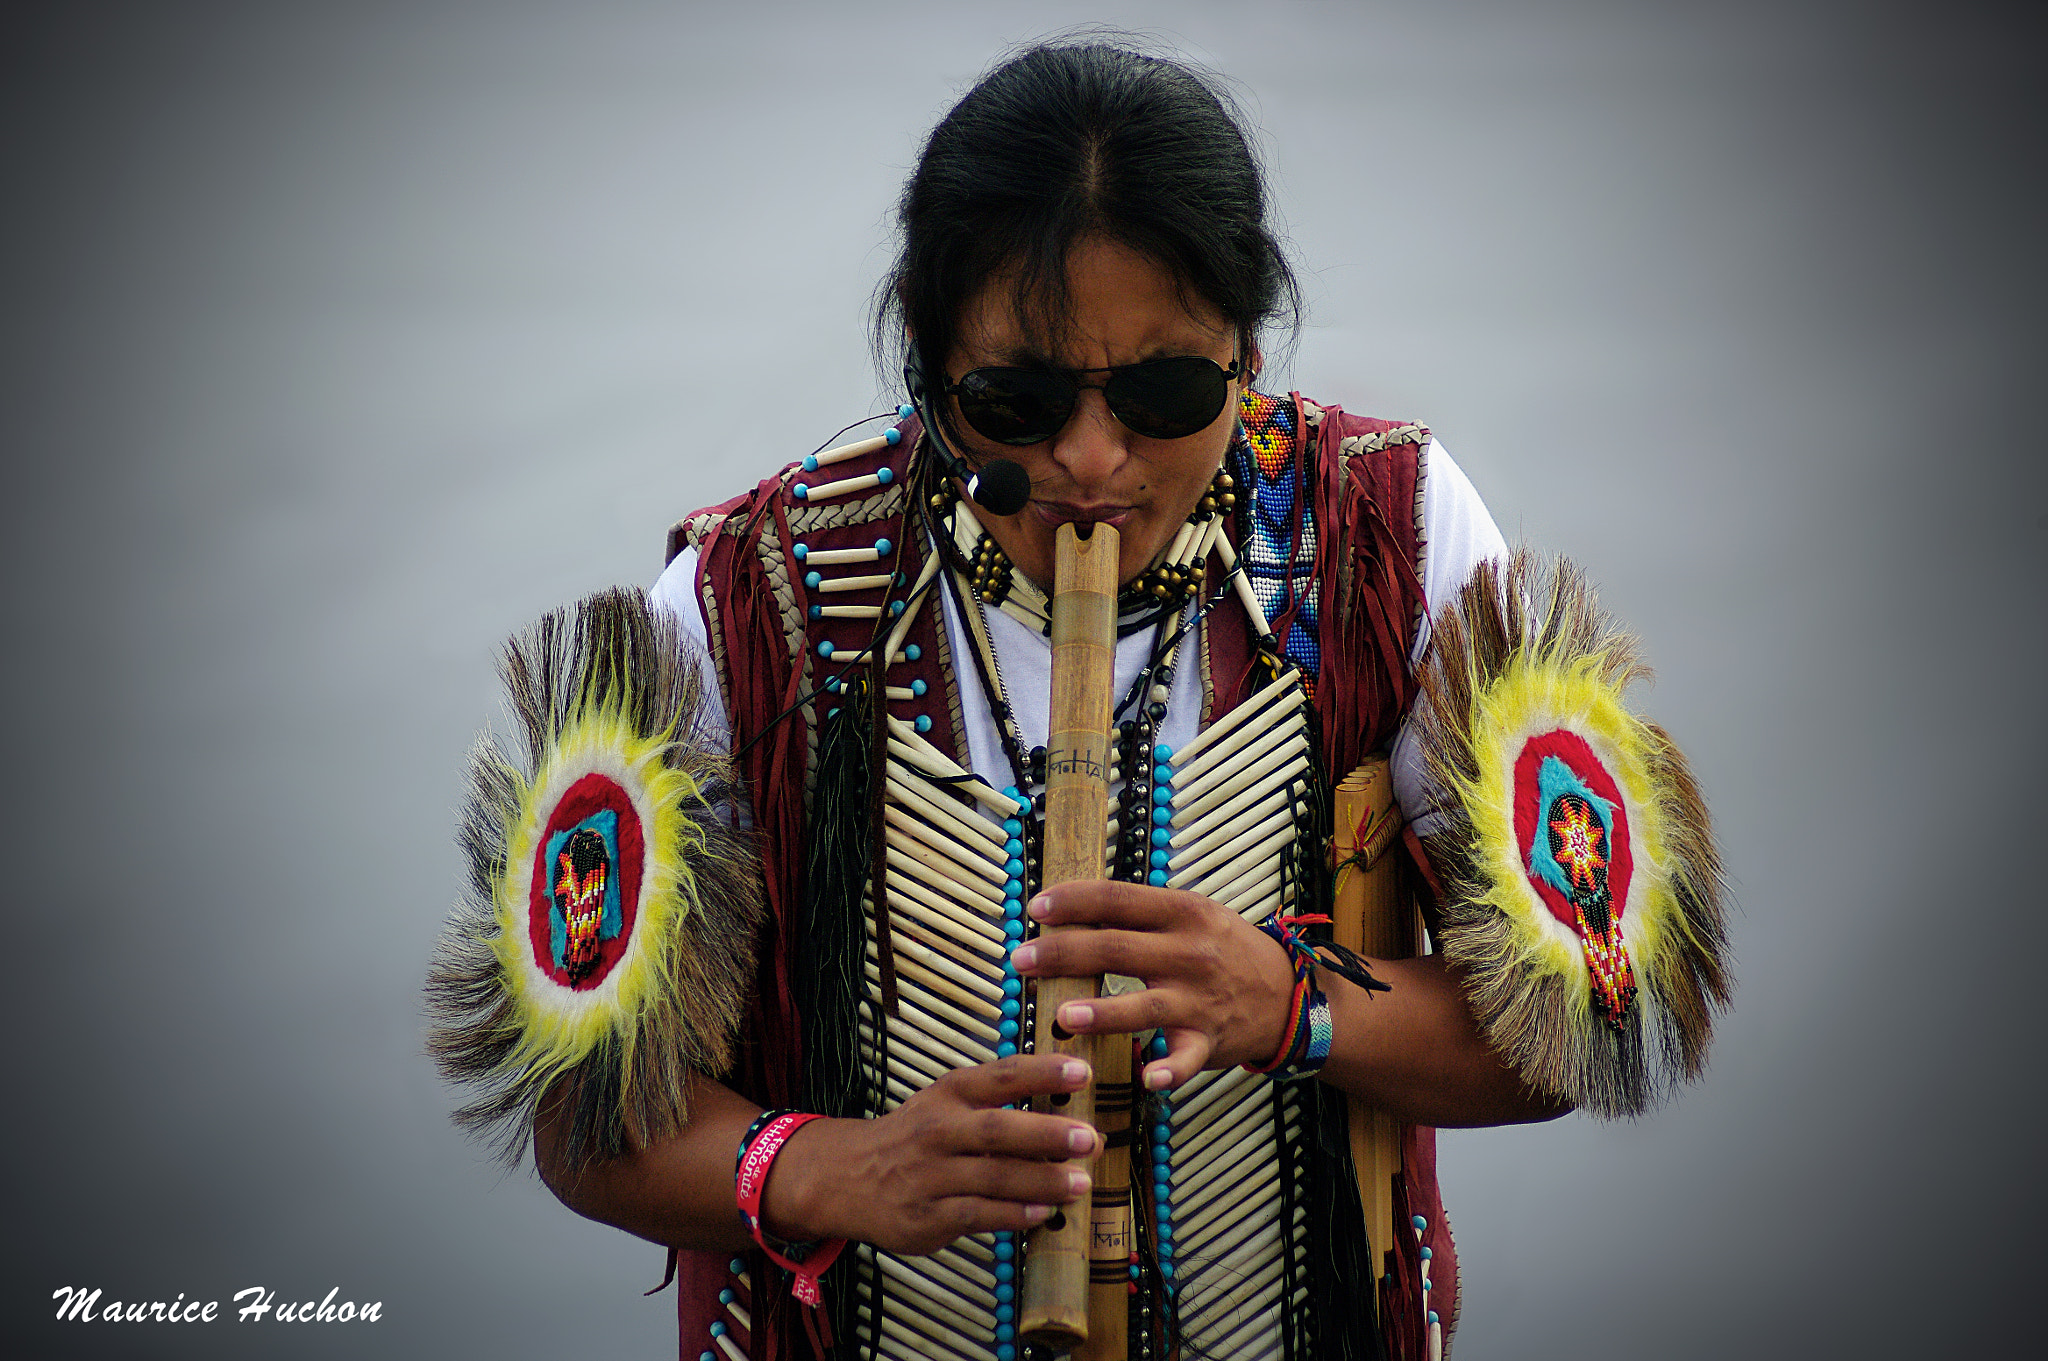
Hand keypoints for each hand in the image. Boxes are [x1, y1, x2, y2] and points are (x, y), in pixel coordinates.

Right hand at [763, 1053, 1101, 1256]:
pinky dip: (1013, 1215)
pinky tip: (1043, 1213)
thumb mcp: (946, 1102)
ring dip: (1041, 1181)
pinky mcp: (927, 1216)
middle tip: (1090, 1139)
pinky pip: (978, 1215)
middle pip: (997, 1130)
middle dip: (1047, 1134)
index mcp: (949, 1093)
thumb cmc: (915, 1136)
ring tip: (1080, 1183)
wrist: (847, 1176)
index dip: (1043, 1072)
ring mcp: (930, 1175)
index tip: (1083, 1071)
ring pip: (993, 1178)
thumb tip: (1067, 1104)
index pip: (1001, 1076)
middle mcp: (939, 1130)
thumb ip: (997, 1099)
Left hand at [1009, 881, 1297, 1090]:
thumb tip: (1071, 908)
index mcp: (1183, 912)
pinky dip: (1170, 1069)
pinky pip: (1187, 1058)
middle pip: (1116, 949)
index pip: (1118, 900)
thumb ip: (1140, 913)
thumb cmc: (1225, 950)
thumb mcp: (1193, 914)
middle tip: (1021, 959)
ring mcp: (1200, 999)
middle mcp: (1190, 952)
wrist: (1287, 994)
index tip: (1035, 908)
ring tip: (1064, 1016)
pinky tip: (1148, 1076)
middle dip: (1063, 953)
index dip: (1073, 901)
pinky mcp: (1209, 1040)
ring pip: (1144, 1005)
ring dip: (1103, 1012)